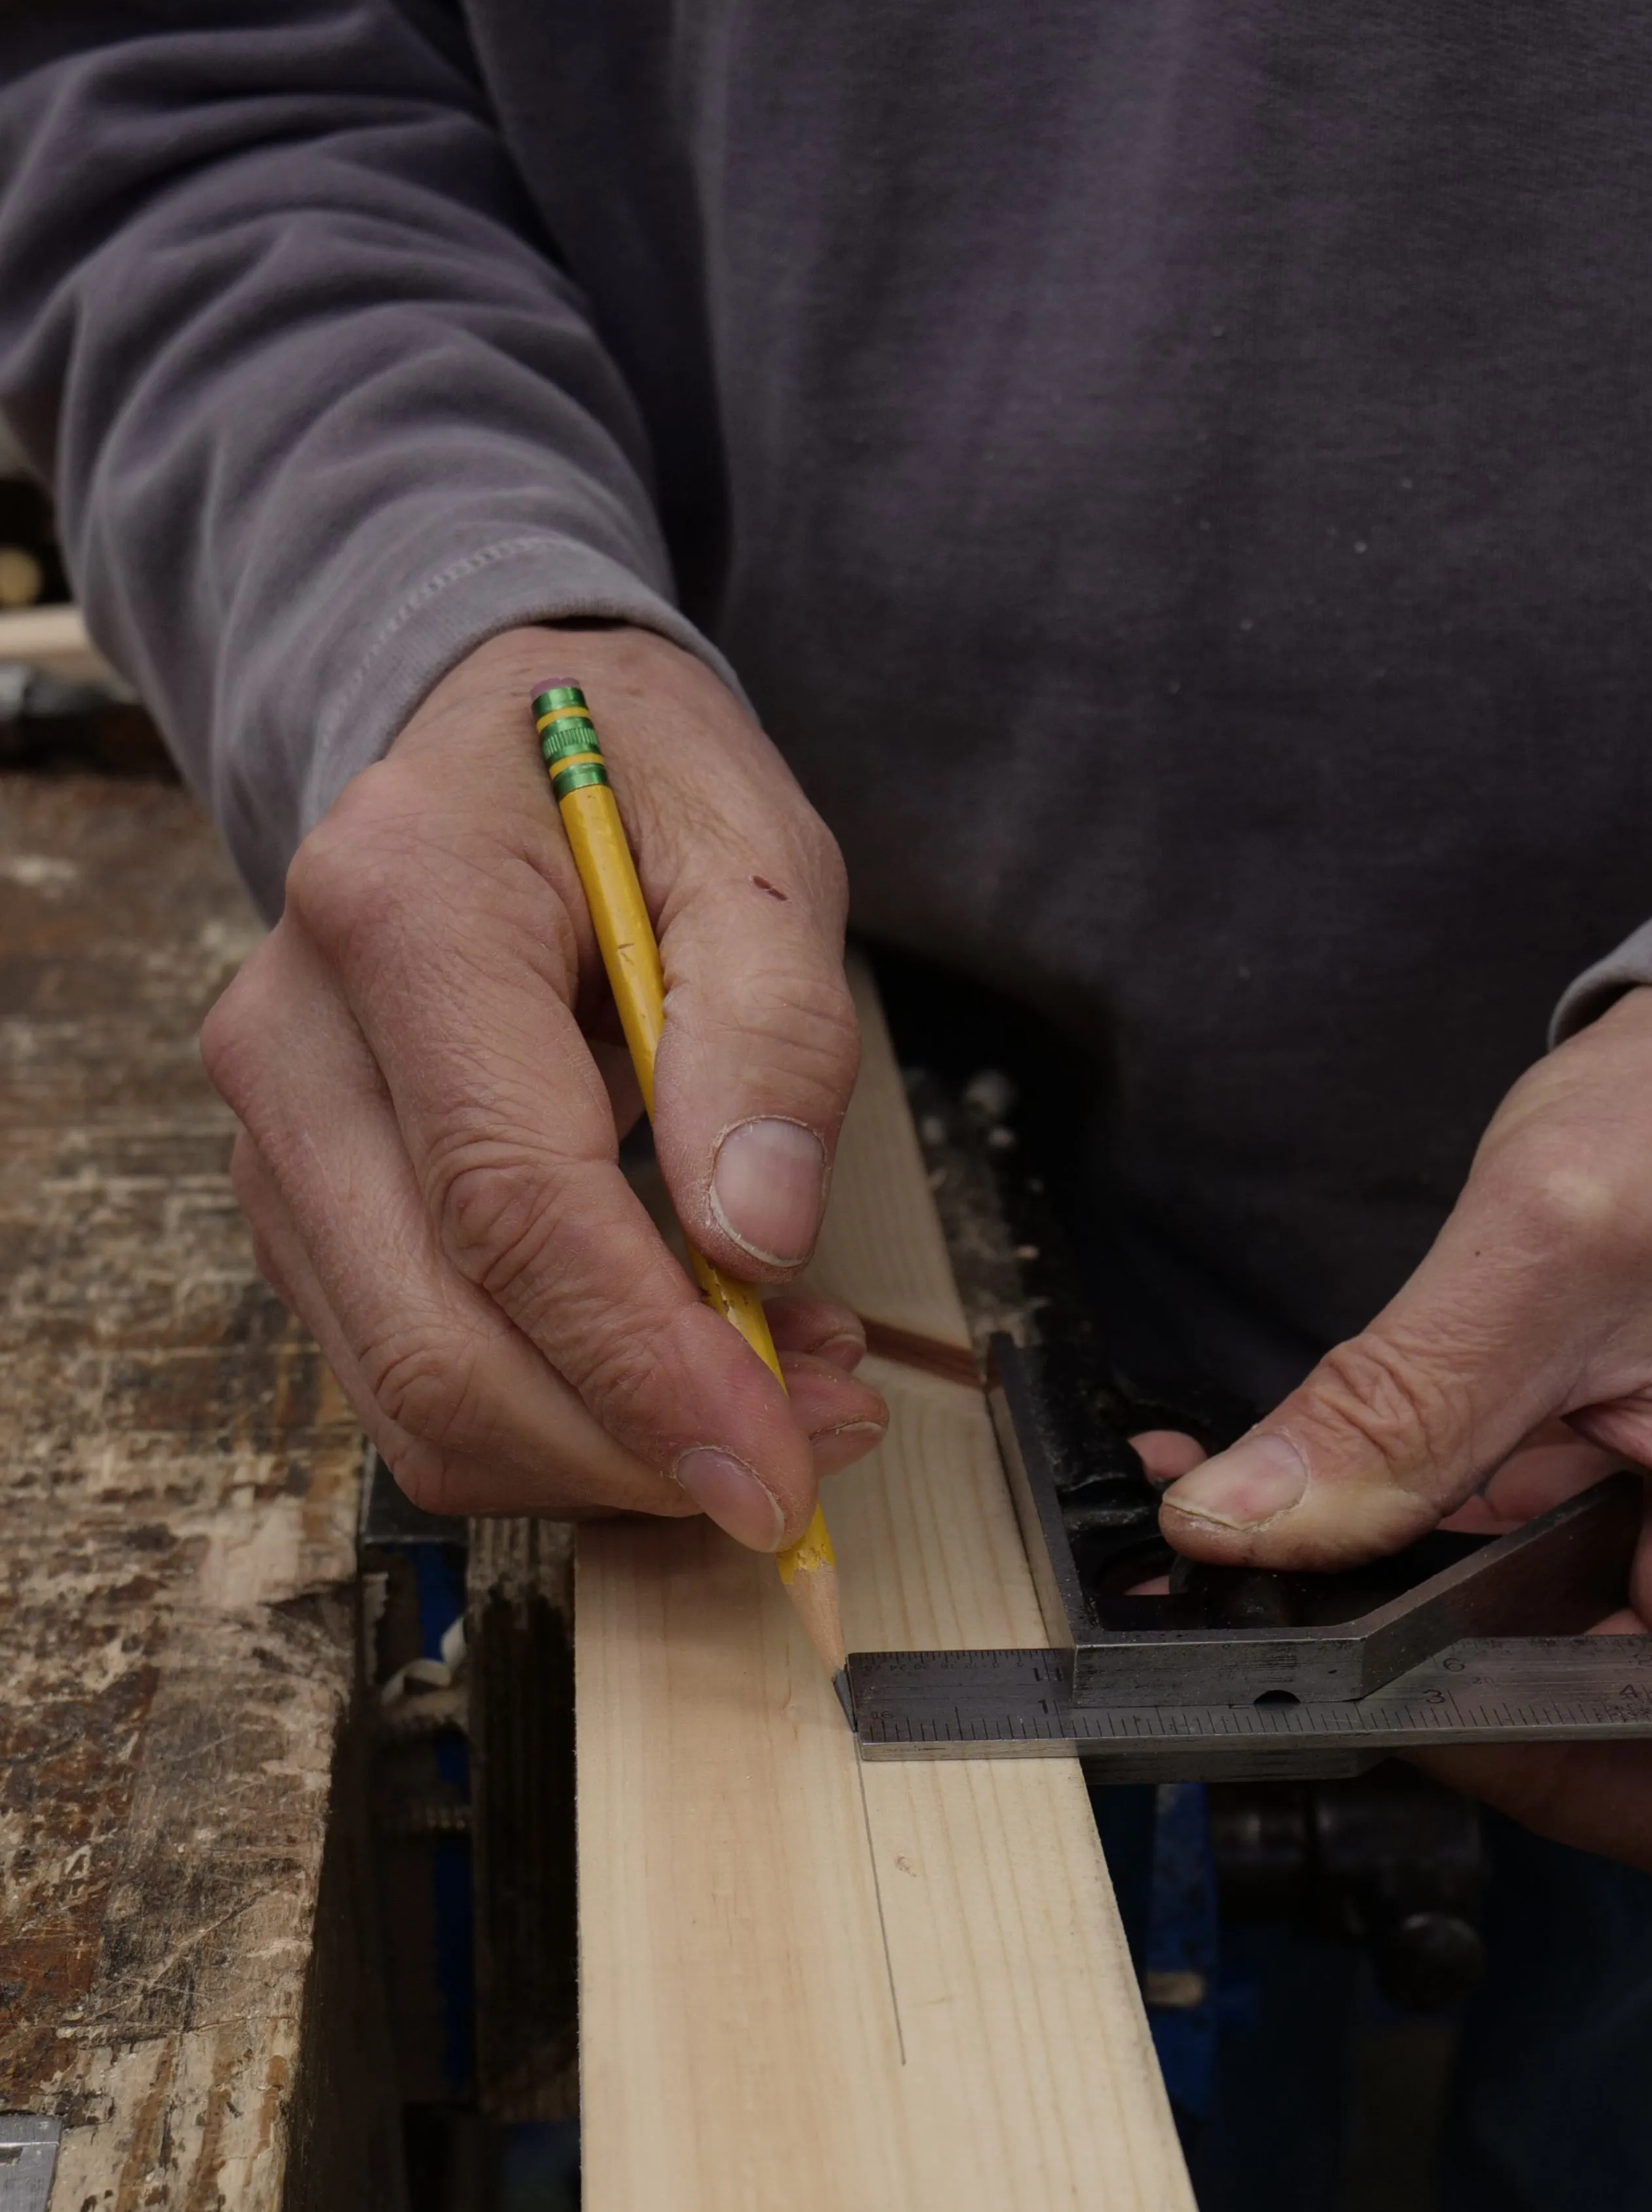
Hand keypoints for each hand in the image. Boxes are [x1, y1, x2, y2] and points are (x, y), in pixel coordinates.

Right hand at [202, 625, 886, 1532]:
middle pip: (439, 1343)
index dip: (645, 1367)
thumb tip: (755, 1238)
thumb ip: (772, 1030)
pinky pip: (417, 1382)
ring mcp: (276, 1142)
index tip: (774, 1469)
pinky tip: (685, 1357)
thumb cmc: (632, 786)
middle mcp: (292, 1039)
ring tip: (778, 1386)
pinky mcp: (302, 1215)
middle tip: (815, 1448)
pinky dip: (563, 1418)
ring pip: (416, 1399)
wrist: (492, 742)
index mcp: (400, 912)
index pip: (509, 1202)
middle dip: (634, 1446)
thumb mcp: (756, 848)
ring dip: (606, 1452)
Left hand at [1158, 989, 1651, 1879]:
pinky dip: (1398, 1544)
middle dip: (1411, 1689)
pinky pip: (1500, 1580)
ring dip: (1377, 1618)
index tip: (1354, 1685)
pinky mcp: (1629, 1521)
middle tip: (1264, 1615)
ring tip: (1242, 1543)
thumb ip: (1398, 1403)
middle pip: (1587, 1744)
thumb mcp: (1556, 1243)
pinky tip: (1286, 1490)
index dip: (1507, 1766)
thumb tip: (1241, 1523)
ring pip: (1518, 1665)